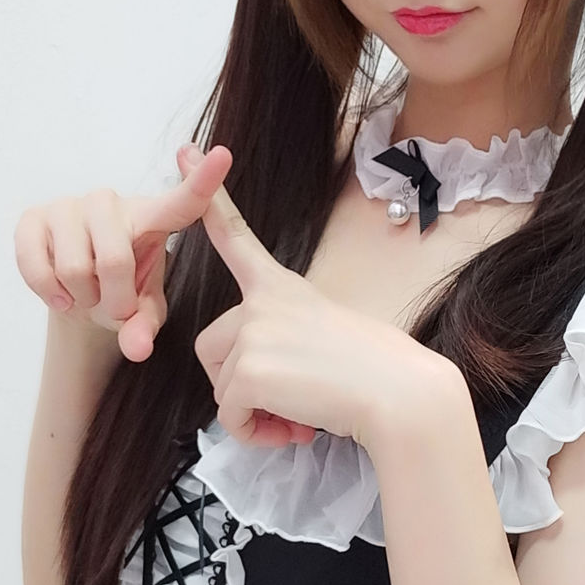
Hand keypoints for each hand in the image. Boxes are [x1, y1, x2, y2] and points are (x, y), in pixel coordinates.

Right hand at [13, 144, 233, 361]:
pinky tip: (61, 295)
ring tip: (88, 295)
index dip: (204, 180)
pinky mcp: (32, 218)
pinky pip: (37, 268)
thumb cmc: (121, 289)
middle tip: (114, 307)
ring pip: (74, 268)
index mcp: (152, 217)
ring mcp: (69, 205)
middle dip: (113, 301)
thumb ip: (145, 327)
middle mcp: (110, 201)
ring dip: (81, 298)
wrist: (76, 286)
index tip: (223, 154)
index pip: (183, 201)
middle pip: (114, 261)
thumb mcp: (143, 310)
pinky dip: (49, 293)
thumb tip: (136, 348)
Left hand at [189, 150, 453, 450]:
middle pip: (213, 349)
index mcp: (282, 287)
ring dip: (253, 413)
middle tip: (288, 403)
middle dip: (239, 384)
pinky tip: (293, 427)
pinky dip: (254, 432)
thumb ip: (283, 344)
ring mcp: (253, 331)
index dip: (211, 204)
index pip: (237, 240)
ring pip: (222, 387)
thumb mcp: (324, 337)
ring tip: (299, 415)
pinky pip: (230, 414)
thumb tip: (263, 385)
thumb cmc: (375, 369)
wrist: (397, 390)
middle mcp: (261, 301)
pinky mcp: (247, 368)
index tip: (187, 152)